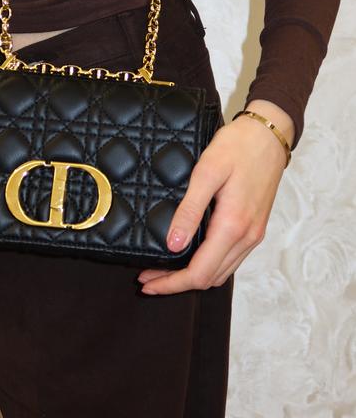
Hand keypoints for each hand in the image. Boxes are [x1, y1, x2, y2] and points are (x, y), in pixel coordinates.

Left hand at [137, 98, 294, 294]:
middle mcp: (247, 236)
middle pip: (209, 278)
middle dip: (177, 283)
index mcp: (233, 225)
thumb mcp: (207, 172)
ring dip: (192, 276)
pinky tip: (190, 254)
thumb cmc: (239, 146)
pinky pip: (229, 258)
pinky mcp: (254, 227)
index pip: (200, 273)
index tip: (148, 282)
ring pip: (220, 272)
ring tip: (164, 269)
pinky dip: (208, 265)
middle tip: (148, 277)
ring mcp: (253, 234)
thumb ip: (190, 210)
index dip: (171, 283)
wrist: (268, 134)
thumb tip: (173, 244)